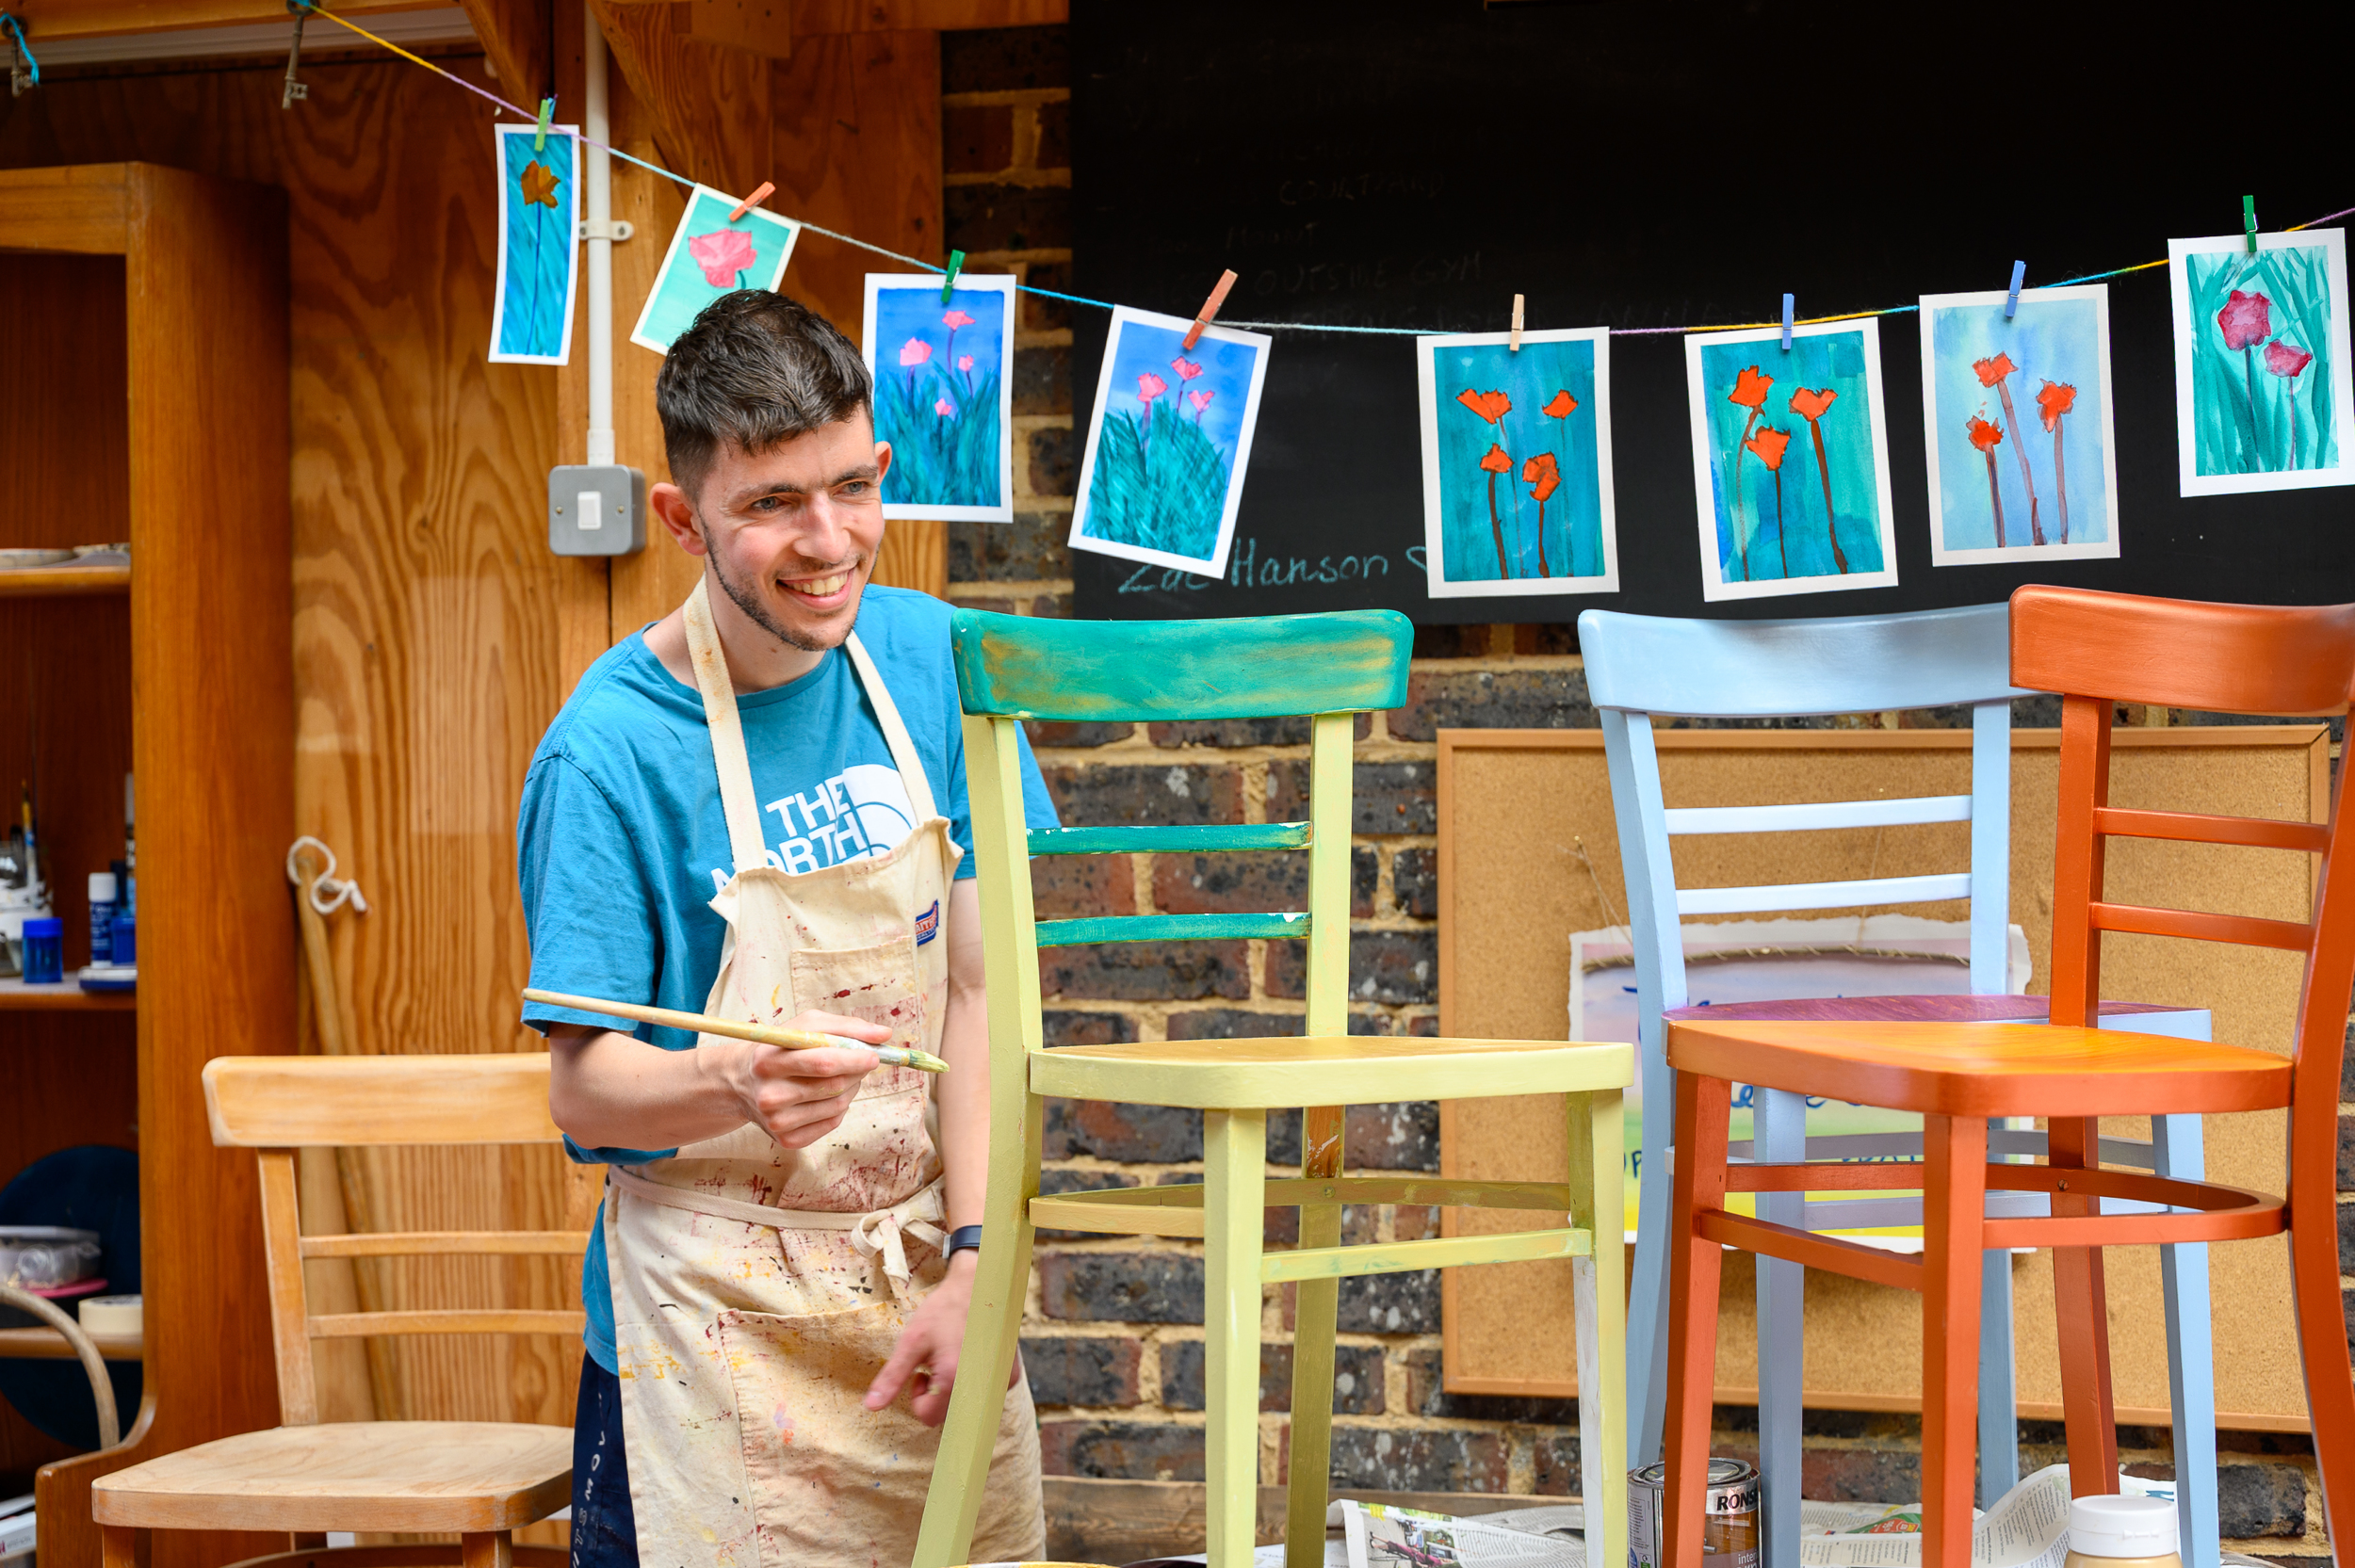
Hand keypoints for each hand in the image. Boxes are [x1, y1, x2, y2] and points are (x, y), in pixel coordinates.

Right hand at [725, 1011, 890, 1147]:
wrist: (743, 1083)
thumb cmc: (781, 1048)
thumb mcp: (804, 1026)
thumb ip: (845, 1027)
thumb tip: (884, 1035)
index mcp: (768, 1060)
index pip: (822, 1062)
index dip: (854, 1058)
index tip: (874, 1055)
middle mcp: (769, 1095)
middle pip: (833, 1086)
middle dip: (857, 1071)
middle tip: (865, 1061)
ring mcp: (777, 1121)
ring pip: (837, 1104)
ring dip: (851, 1087)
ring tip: (842, 1075)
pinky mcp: (787, 1140)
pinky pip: (832, 1122)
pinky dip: (840, 1106)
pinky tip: (828, 1095)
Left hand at [862, 1251, 1017, 1425]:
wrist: (981, 1284)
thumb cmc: (945, 1310)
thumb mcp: (912, 1340)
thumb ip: (892, 1377)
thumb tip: (871, 1407)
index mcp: (952, 1378)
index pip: (927, 1417)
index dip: (918, 1396)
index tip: (922, 1369)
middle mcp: (980, 1385)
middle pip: (948, 1413)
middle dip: (938, 1393)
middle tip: (939, 1360)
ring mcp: (999, 1382)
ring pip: (966, 1405)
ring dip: (957, 1388)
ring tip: (957, 1355)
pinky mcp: (1010, 1376)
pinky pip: (986, 1394)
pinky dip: (976, 1382)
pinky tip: (975, 1355)